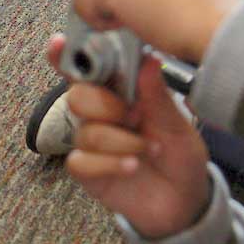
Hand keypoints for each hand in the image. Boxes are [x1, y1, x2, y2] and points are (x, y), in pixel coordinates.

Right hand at [48, 39, 211, 238]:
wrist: (184, 200)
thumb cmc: (179, 154)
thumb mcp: (177, 125)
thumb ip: (158, 96)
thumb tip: (149, 60)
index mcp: (119, 92)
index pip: (86, 68)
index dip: (67, 55)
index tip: (59, 43)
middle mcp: (99, 114)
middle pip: (77, 96)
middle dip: (106, 106)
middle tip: (136, 117)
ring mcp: (90, 142)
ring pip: (86, 131)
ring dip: (122, 141)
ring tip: (149, 149)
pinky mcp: (86, 170)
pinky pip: (81, 161)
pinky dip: (110, 164)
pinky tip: (132, 167)